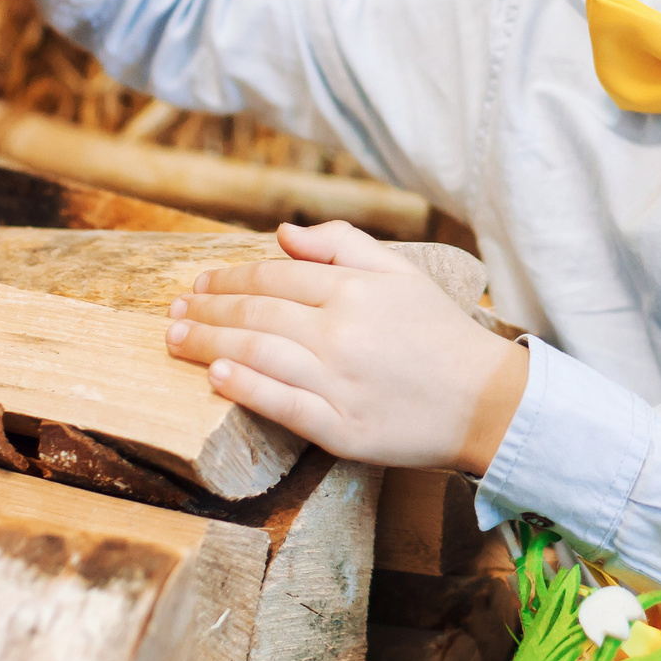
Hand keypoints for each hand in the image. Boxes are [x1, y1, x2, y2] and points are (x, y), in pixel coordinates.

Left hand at [167, 221, 528, 474]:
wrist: (486, 402)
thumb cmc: (441, 334)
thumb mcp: (401, 272)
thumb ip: (342, 245)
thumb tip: (283, 233)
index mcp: (355, 290)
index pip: (274, 277)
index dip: (229, 278)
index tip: (200, 283)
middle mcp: (342, 332)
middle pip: (255, 315)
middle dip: (206, 311)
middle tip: (173, 312)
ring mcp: (340, 382)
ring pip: (257, 356)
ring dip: (208, 345)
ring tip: (176, 340)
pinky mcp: (342, 428)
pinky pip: (280, 405)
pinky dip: (243, 389)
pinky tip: (216, 378)